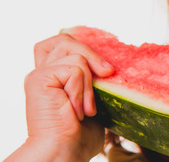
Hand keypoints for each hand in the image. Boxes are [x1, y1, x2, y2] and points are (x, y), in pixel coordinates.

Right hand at [5, 33, 113, 161]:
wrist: (65, 152)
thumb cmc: (79, 133)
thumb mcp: (92, 99)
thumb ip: (94, 79)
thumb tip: (109, 64)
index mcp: (53, 74)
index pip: (63, 42)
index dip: (84, 47)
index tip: (105, 69)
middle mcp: (43, 71)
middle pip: (66, 39)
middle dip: (92, 55)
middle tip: (107, 73)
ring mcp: (39, 74)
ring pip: (75, 56)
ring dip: (89, 84)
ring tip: (86, 108)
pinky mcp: (38, 78)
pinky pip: (73, 70)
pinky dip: (82, 91)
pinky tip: (76, 110)